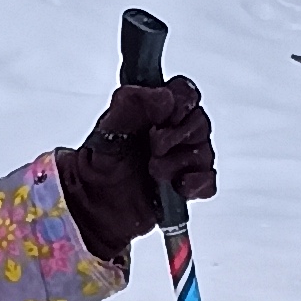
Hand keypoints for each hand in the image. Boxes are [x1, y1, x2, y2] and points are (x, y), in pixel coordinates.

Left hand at [57, 72, 216, 264]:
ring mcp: (183, 161)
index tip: (164, 116)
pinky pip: (208, 182)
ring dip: (178, 162)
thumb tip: (164, 96)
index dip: (181, 102)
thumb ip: (132, 106)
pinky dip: (196, 184)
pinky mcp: (188, 188)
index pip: (184, 92)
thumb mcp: (108, 130)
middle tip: (153, 147)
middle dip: (176, 136)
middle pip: (199, 122)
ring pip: (204, 152)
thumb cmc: (99, 166)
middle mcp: (174, 132)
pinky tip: (177, 186)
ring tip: (153, 171)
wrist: (92, 207)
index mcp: (155, 111)